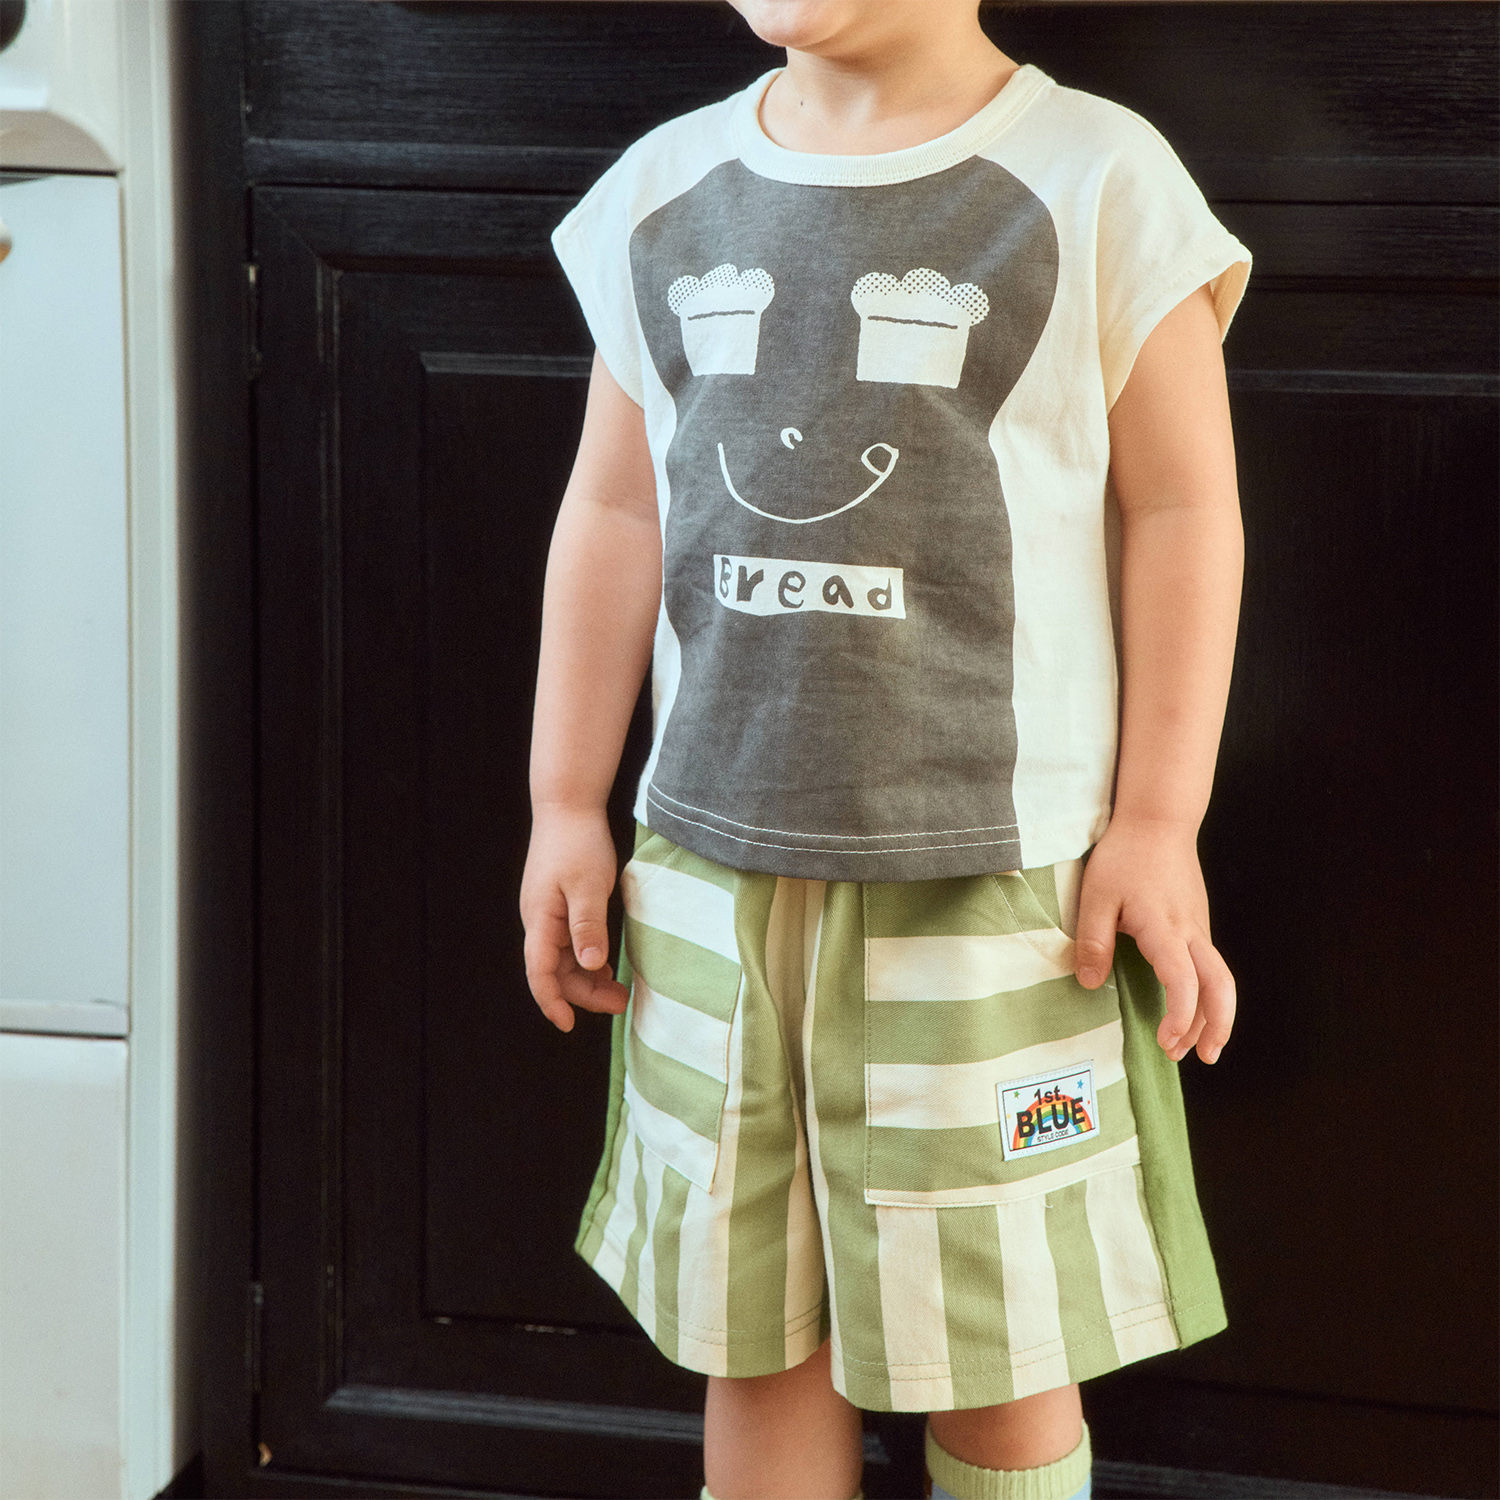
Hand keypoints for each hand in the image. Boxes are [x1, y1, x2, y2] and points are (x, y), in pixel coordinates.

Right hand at [519, 805, 629, 1031]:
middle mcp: (539, 921)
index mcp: (540, 919)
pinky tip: (607, 966)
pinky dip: (588, 959)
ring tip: (620, 991)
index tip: (568, 1025)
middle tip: (620, 1003)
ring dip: (589, 978)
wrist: (568, 807)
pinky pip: (570, 943)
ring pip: (565, 959)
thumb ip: (588, 926)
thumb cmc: (578, 843)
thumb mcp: (588, 885)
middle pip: (556, 971)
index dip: (552, 1001)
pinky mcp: (559, 906)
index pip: (540, 971)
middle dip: (584, 994)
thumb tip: (591, 966)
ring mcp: (548, 914)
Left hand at [1073, 820, 1235, 1064]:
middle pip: (1221, 986)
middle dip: (1216, 1026)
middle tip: (1201, 1057)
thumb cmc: (1124, 856)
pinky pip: (1209, 965)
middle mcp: (1190, 932)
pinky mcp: (1197, 923)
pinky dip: (1205, 993)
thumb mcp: (1096, 895)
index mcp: (1165, 928)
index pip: (1184, 980)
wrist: (1158, 821)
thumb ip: (1093, 940)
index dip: (1180, 1016)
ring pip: (1219, 978)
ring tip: (1192, 1046)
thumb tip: (1090, 984)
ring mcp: (1198, 927)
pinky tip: (1188, 1007)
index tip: (1166, 1042)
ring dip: (1212, 1015)